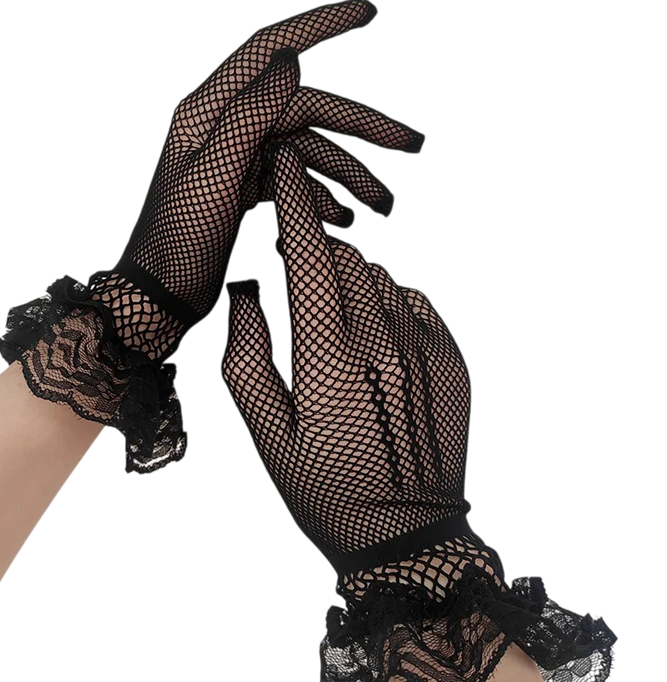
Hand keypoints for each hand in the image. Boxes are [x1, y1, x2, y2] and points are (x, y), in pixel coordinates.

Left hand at [102, 0, 422, 360]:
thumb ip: (251, 114)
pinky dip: (323, 194)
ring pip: (308, 148)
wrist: (160, 296)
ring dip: (348, 173)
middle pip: (307, 108)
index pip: (271, 49)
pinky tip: (345, 218)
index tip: (367, 12)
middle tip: (413, 144)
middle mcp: (226, 124)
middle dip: (362, 127)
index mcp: (210, 110)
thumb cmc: (177, 241)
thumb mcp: (215, 175)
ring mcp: (238, 154)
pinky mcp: (246, 184)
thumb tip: (291, 59)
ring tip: (385, 206)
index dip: (320, 25)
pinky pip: (296, 177)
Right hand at [223, 139, 471, 578]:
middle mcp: (383, 342)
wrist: (406, 536)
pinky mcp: (453, 360)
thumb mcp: (266, 431)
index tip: (286, 162)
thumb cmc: (323, 488)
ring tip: (333, 314)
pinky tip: (373, 332)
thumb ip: (246, 354)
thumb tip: (247, 290)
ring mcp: (425, 349)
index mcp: (329, 357)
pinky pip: (416, 299)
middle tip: (296, 262)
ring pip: (381, 275)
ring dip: (350, 277)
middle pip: (345, 257)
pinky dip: (388, 299)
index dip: (295, 202)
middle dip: (314, 247)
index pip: (309, 256)